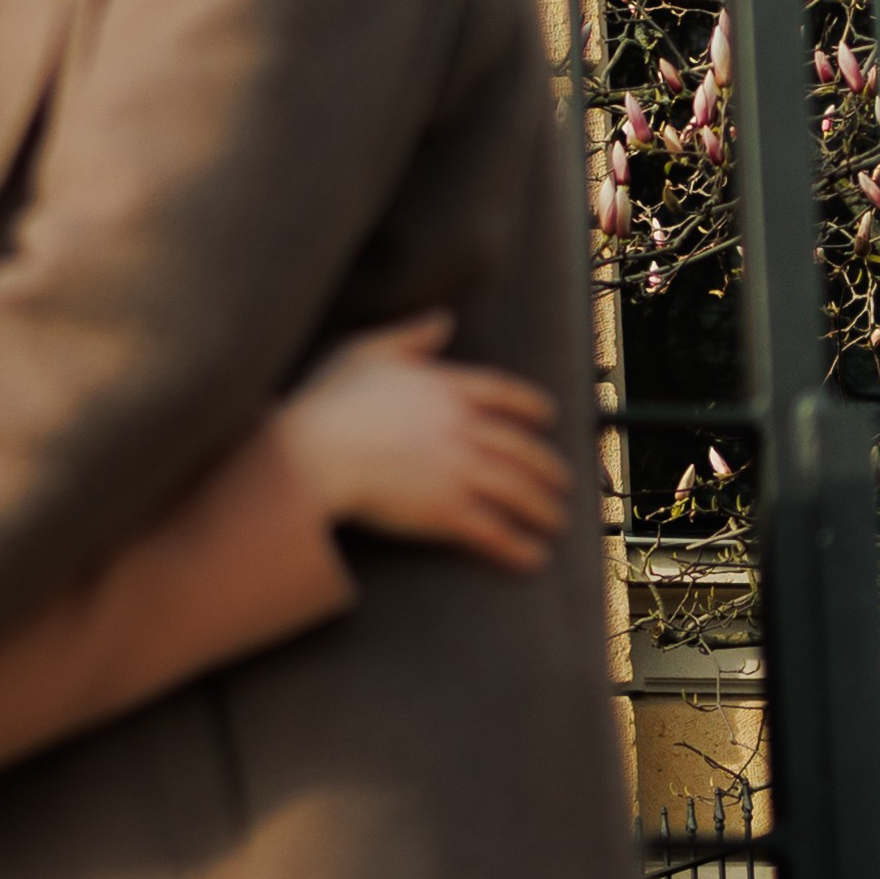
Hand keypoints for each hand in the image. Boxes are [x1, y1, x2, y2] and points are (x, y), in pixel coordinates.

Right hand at [275, 314, 571, 572]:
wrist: (313, 453)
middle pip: (523, 449)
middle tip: (566, 484)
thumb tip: (443, 319)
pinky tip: (533, 559)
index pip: (507, 394)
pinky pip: (496, 533)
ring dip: (545, 511)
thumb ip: (411, 335)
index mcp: (447, 387)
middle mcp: (464, 427)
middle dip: (550, 470)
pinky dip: (519, 548)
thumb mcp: (366, 350)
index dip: (533, 406)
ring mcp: (459, 471)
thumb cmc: (330, 400)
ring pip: (519, 492)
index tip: (549, 418)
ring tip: (558, 524)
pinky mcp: (447, 513)